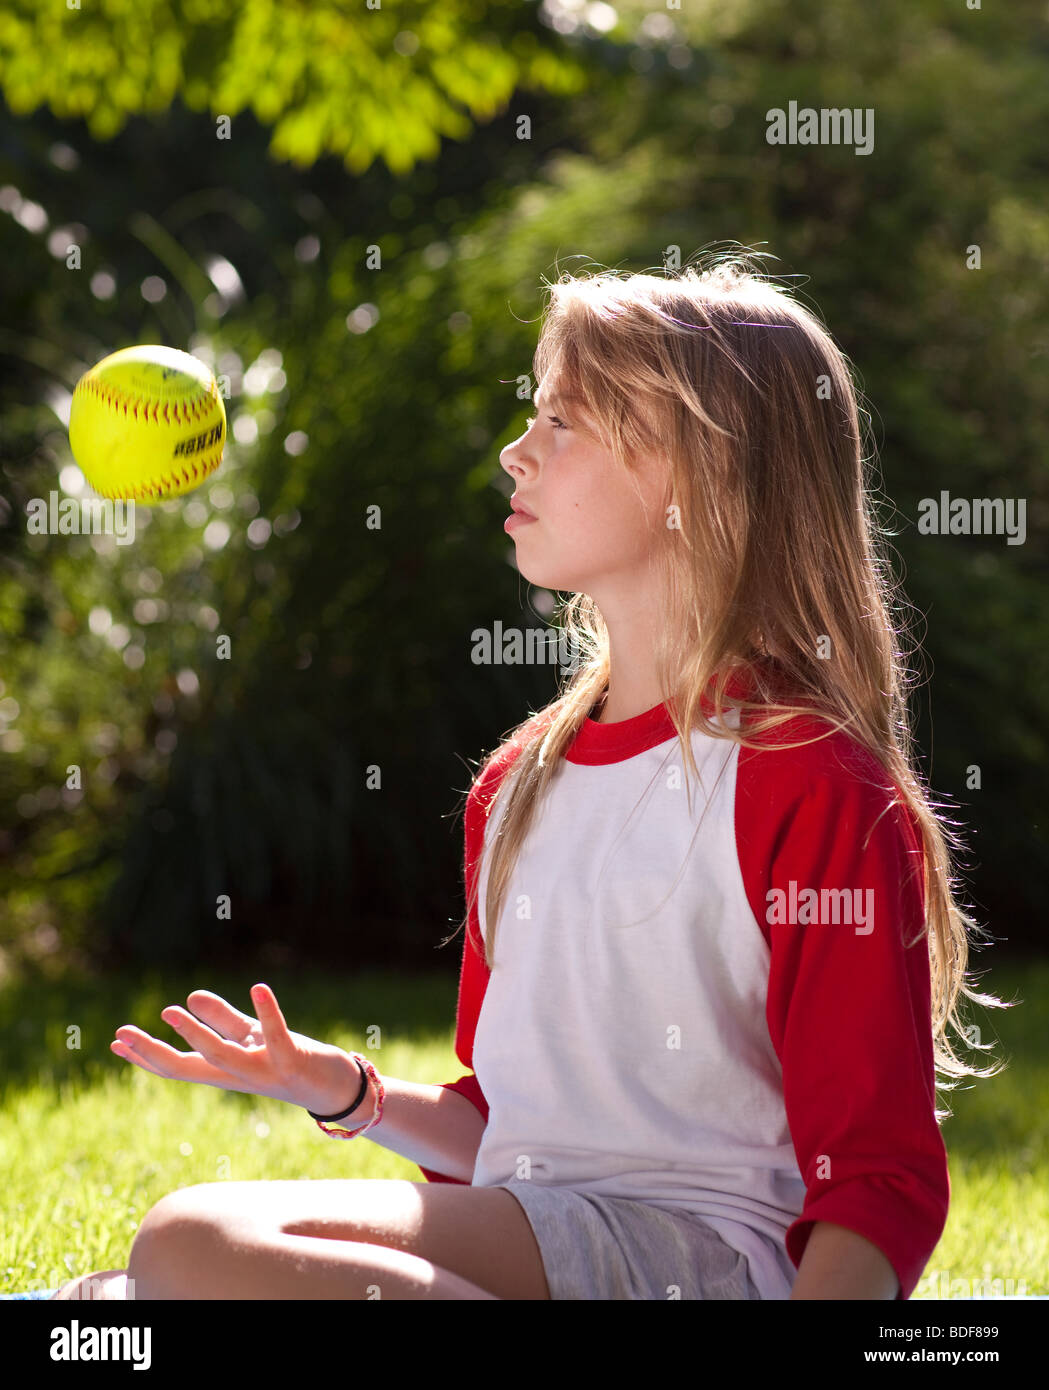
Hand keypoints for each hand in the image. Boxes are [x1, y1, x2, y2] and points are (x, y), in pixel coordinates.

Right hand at [110, 983, 367, 1117]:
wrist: (336, 1089)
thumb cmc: (291, 1060)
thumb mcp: (253, 1037)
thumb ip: (223, 1019)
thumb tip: (189, 996)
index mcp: (225, 1070)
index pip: (177, 1067)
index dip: (145, 1056)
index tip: (114, 1043)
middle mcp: (238, 1076)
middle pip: (188, 1067)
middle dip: (154, 1052)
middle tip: (122, 1033)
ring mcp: (264, 1072)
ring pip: (224, 1056)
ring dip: (198, 1033)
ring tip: (174, 1007)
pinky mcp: (292, 1062)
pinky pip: (276, 1037)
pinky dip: (268, 1013)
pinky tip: (257, 988)